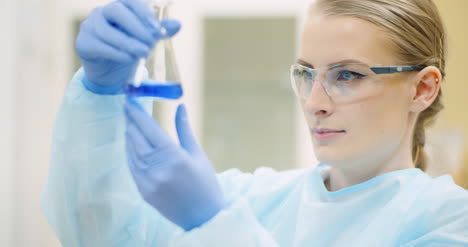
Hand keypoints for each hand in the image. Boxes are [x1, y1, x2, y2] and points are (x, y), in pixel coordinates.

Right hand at [75, 0, 180, 93]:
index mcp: (120, 7)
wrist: (109, 72)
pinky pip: (99, 46)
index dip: (143, 12)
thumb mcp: (146, 40)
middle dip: (136, 27)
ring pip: (106, 30)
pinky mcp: (83, 43)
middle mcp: (102, 12)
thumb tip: (177, 24)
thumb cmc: (128, 49)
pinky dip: (116, 53)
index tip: (157, 29)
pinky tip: (128, 58)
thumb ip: (158, 31)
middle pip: (116, 10)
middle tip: (151, 43)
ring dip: (127, 42)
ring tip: (143, 53)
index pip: (130, 1)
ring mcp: (90, 26)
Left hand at [124, 97, 226, 230]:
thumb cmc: (206, 184)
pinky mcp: (143, 191)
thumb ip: (184, 129)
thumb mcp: (198, 154)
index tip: (130, 100)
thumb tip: (180, 106)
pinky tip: (131, 143)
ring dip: (129, 135)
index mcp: (174, 157)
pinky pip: (132, 166)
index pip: (149, 128)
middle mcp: (157, 168)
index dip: (137, 113)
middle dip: (131, 121)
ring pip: (132, 152)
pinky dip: (130, 152)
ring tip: (129, 123)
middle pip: (137, 138)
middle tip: (127, 107)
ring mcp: (148, 181)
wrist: (203, 218)